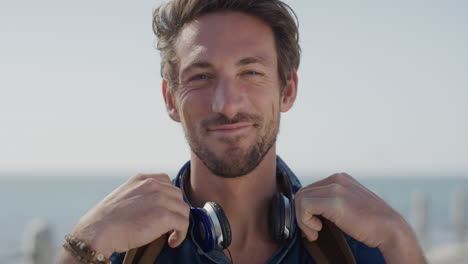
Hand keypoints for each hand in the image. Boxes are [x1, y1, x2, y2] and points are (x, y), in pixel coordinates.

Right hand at [70, 173, 189, 256]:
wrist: (97, 232)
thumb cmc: (105, 221)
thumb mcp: (123, 197)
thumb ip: (140, 196)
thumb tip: (153, 208)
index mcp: (141, 179)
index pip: (166, 182)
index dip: (169, 198)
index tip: (165, 210)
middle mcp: (152, 185)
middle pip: (177, 196)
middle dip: (175, 210)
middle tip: (168, 226)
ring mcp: (159, 199)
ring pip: (183, 209)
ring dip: (179, 223)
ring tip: (170, 235)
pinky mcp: (164, 216)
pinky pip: (183, 223)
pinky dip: (181, 234)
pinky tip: (172, 241)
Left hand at [294, 173, 425, 263]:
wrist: (391, 230)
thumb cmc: (371, 224)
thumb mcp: (348, 206)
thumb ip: (331, 202)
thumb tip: (310, 210)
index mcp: (340, 179)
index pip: (309, 190)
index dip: (306, 210)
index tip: (315, 226)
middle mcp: (337, 179)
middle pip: (302, 193)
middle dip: (302, 215)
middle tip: (314, 232)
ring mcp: (336, 187)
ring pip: (300, 199)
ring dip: (303, 220)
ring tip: (315, 232)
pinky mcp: (334, 200)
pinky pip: (304, 206)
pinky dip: (305, 221)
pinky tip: (317, 230)